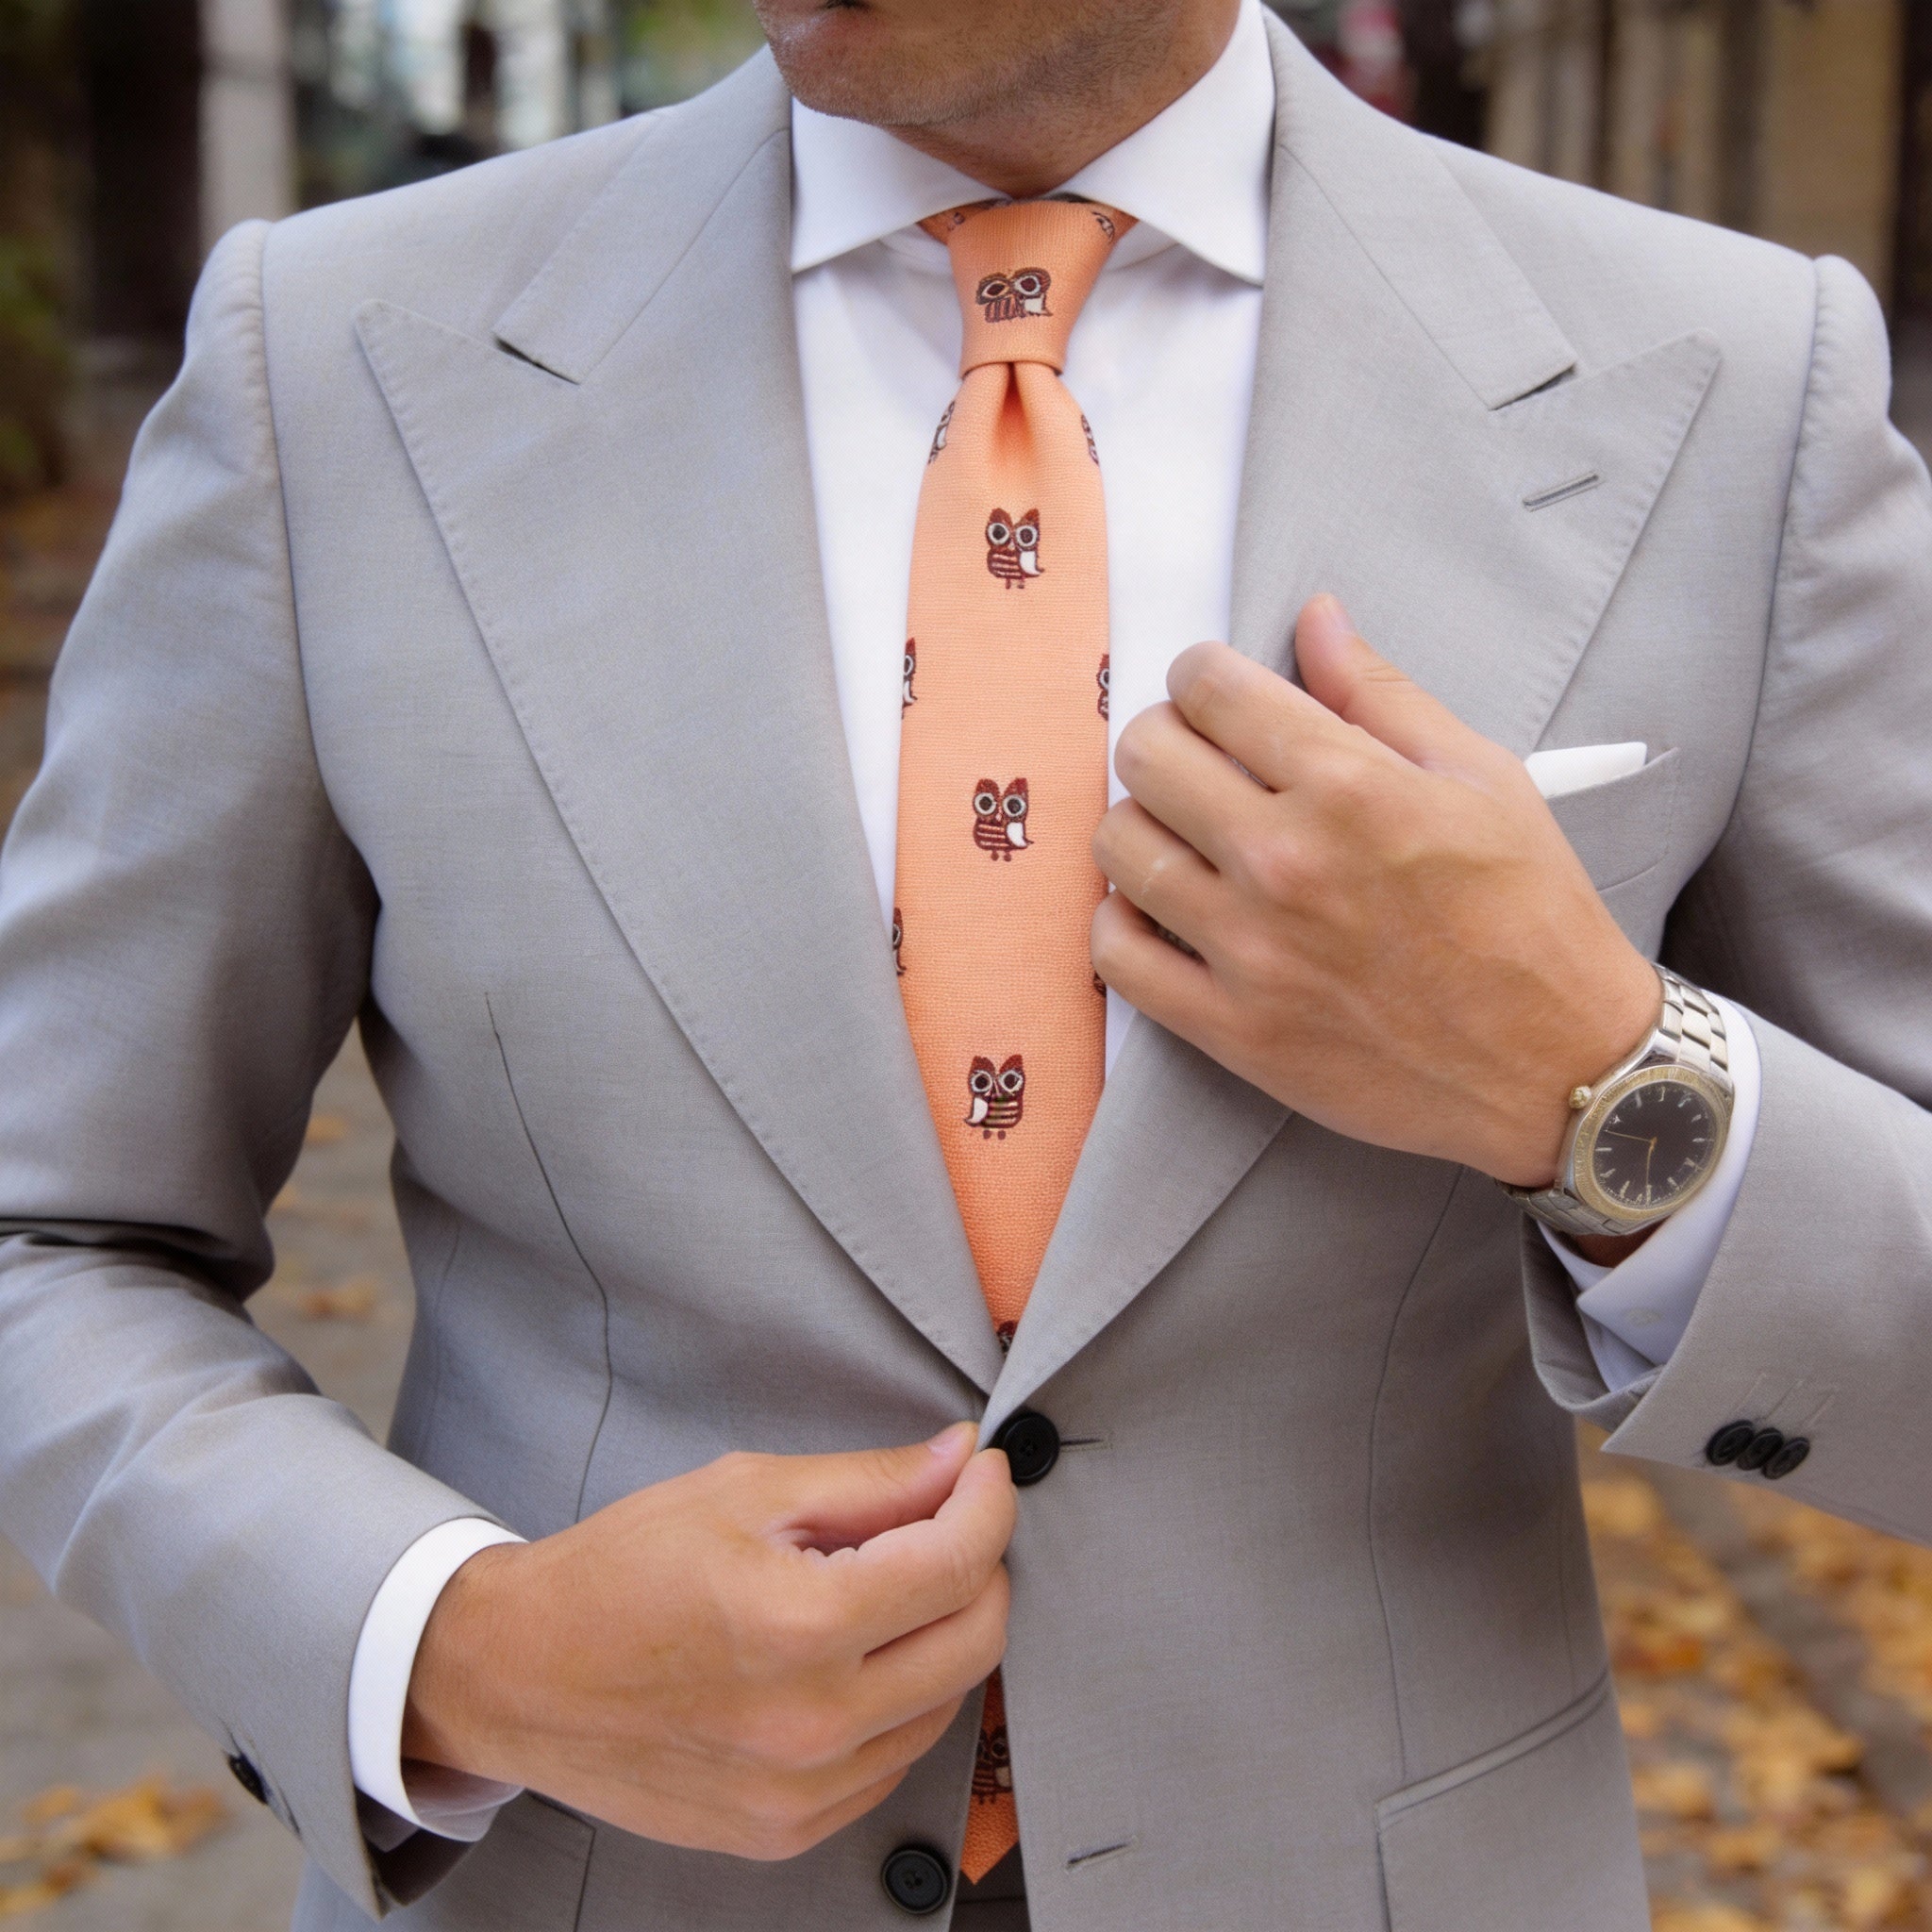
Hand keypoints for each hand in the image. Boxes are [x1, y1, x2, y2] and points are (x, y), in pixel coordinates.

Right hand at [402, 1424, 1014, 1859]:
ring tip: (885, 1586)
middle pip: (976, 1641)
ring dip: (942, 1635)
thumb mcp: (743, 1492)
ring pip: (946, 1704)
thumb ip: (868, 1481)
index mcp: (798, 1625)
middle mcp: (810, 1724)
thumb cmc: (618, 1573)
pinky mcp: (786, 1831)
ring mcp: (800, 1793)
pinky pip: (893, 1761)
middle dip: (981, 1565)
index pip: (956, 1562)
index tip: (985, 1473)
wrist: (518, 1676)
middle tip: (948, 1520)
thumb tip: (959, 1461)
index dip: (988, 1503)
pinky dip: (900, 1700)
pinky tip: (853, 1657)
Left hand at [1091, 595, 1660, 1188]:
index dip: (1202, 676)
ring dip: (1140, 825)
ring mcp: (1250, 950)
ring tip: (1183, 835)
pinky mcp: (1231, 1029)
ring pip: (1119, 846)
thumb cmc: (1531, 917)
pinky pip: (1116, 955)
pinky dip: (1122, 922)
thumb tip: (1315, 617)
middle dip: (1165, 738)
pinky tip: (1164, 910)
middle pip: (1146, 756)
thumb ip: (1382, 694)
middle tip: (1198, 760)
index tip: (1215, 693)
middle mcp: (1286, 862)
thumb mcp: (1482, 778)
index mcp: (1350, 787)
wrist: (1558, 1066)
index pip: (1209, 689)